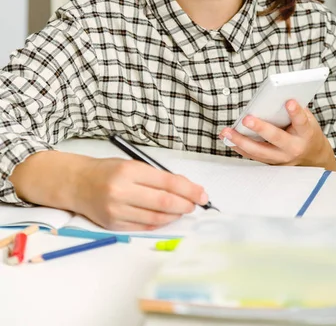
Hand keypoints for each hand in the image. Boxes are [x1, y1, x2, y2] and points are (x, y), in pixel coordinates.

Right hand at [74, 157, 208, 231]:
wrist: (78, 183)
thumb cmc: (108, 171)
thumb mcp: (132, 165)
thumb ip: (156, 177)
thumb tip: (185, 189)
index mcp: (129, 171)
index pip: (167, 182)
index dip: (189, 189)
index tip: (202, 193)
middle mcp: (122, 191)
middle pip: (164, 202)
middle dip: (186, 204)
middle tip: (196, 204)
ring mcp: (117, 210)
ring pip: (156, 218)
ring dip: (174, 215)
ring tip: (182, 210)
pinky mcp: (114, 225)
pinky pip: (144, 227)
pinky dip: (159, 223)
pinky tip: (166, 217)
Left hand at [220, 100, 335, 170]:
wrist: (312, 157)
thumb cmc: (306, 132)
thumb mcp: (307, 119)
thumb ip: (293, 110)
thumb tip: (274, 95)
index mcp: (306, 134)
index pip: (301, 122)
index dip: (296, 112)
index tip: (289, 102)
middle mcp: (294, 148)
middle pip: (276, 138)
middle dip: (261, 128)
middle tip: (247, 119)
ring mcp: (282, 158)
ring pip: (260, 151)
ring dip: (241, 141)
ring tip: (227, 131)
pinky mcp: (271, 163)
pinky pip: (253, 156)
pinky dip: (239, 147)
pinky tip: (228, 139)